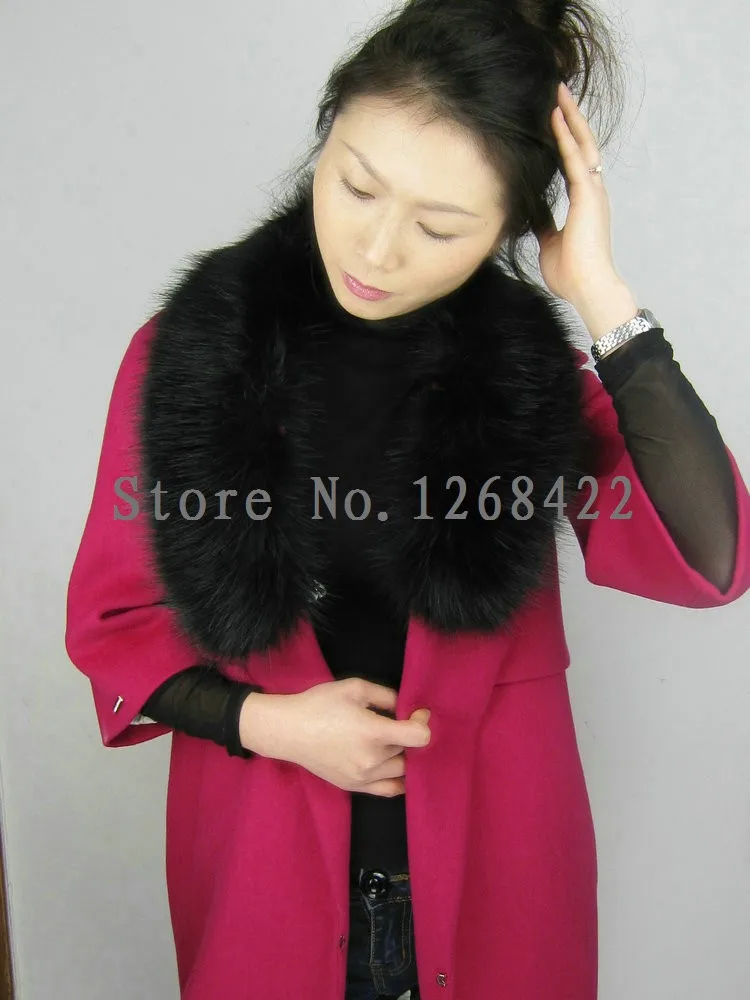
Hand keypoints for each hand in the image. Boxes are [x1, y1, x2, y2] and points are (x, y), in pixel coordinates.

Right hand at [247, 678, 431, 796]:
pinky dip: (398, 779)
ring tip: (389, 742)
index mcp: (373, 733)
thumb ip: (386, 696)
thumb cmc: (319, 704)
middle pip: (409, 751)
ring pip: (402, 770)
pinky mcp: (354, 787)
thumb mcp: (355, 688)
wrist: (288, 731)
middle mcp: (372, 760)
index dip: (422, 723)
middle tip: (397, 722)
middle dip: (408, 736)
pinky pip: (389, 790)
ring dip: (402, 756)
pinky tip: (393, 765)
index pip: (419, 737)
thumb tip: (406, 707)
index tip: (415, 713)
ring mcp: (363, 778)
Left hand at [535, 81, 621, 304]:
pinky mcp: (588, 196)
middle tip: (558, 91)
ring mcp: (592, 191)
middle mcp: (591, 191)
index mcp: (583, 201)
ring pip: (582, 144)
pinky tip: (555, 117)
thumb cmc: (571, 272)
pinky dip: (565, 136)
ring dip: (569, 117)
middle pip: (582, 144)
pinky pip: (576, 158)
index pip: (573, 160)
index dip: (564, 138)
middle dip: (570, 117)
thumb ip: (543, 225)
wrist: (587, 286)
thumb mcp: (550, 243)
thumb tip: (530, 215)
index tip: (553, 117)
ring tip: (558, 92)